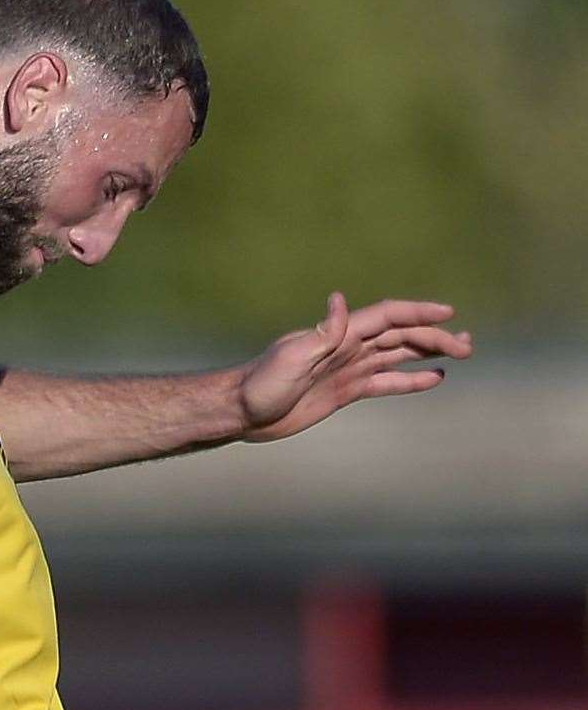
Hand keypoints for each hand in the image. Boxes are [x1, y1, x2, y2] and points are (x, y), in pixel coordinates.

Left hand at [238, 293, 471, 443]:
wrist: (241, 412)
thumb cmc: (261, 384)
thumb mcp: (292, 358)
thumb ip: (322, 333)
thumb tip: (338, 298)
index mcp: (338, 335)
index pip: (386, 317)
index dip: (417, 313)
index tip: (448, 313)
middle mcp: (346, 348)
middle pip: (399, 336)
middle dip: (433, 337)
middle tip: (467, 345)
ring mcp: (346, 369)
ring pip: (397, 356)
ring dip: (428, 353)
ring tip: (461, 352)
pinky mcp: (343, 392)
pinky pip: (384, 382)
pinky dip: (410, 379)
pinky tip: (434, 378)